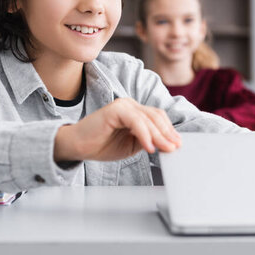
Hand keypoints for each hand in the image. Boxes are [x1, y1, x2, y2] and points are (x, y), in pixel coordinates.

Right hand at [54, 98, 180, 161]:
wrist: (77, 146)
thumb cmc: (101, 145)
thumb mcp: (131, 145)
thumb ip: (147, 140)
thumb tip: (167, 143)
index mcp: (135, 111)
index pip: (158, 118)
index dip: (169, 130)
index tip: (177, 144)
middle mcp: (130, 105)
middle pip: (156, 117)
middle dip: (168, 134)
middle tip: (175, 147)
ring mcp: (123, 105)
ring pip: (148, 119)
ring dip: (159, 136)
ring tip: (165, 149)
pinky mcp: (115, 109)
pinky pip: (135, 121)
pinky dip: (144, 134)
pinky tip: (149, 147)